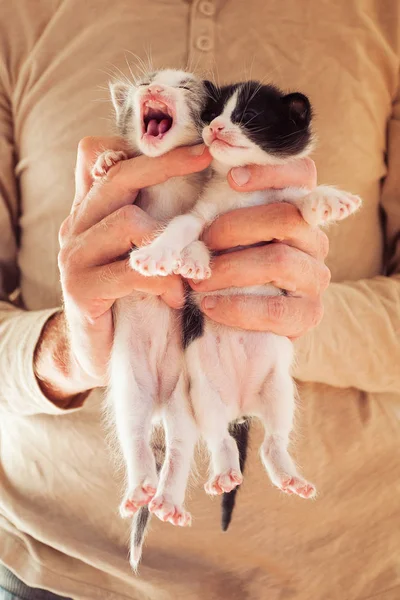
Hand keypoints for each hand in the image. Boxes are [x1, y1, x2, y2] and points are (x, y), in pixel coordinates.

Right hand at [34, 136, 210, 402]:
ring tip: (193, 267)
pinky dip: (163, 282)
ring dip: (171, 243)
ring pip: (127, 223)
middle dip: (167, 166)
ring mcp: (74, 257)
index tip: (197, 150)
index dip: (145, 150)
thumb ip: (157, 221)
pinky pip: (130, 272)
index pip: (103, 158)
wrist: (101, 353)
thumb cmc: (134, 299)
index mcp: (92, 211)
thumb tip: (203, 184)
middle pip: (117, 178)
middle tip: (206, 162)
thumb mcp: (144, 253)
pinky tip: (176, 298)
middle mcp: (77, 226)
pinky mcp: (80, 289)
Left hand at [190, 159, 329, 338]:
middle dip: (235, 227)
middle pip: (287, 217)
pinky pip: (276, 308)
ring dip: (230, 269)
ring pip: (280, 260)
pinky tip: (209, 306)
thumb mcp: (208, 236)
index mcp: (295, 210)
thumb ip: (204, 211)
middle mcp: (313, 239)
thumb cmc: (218, 268)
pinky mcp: (309, 314)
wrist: (228, 327)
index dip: (271, 171)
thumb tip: (195, 173)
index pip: (303, 174)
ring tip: (197, 280)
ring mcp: (316, 276)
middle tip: (202, 242)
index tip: (231, 179)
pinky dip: (237, 307)